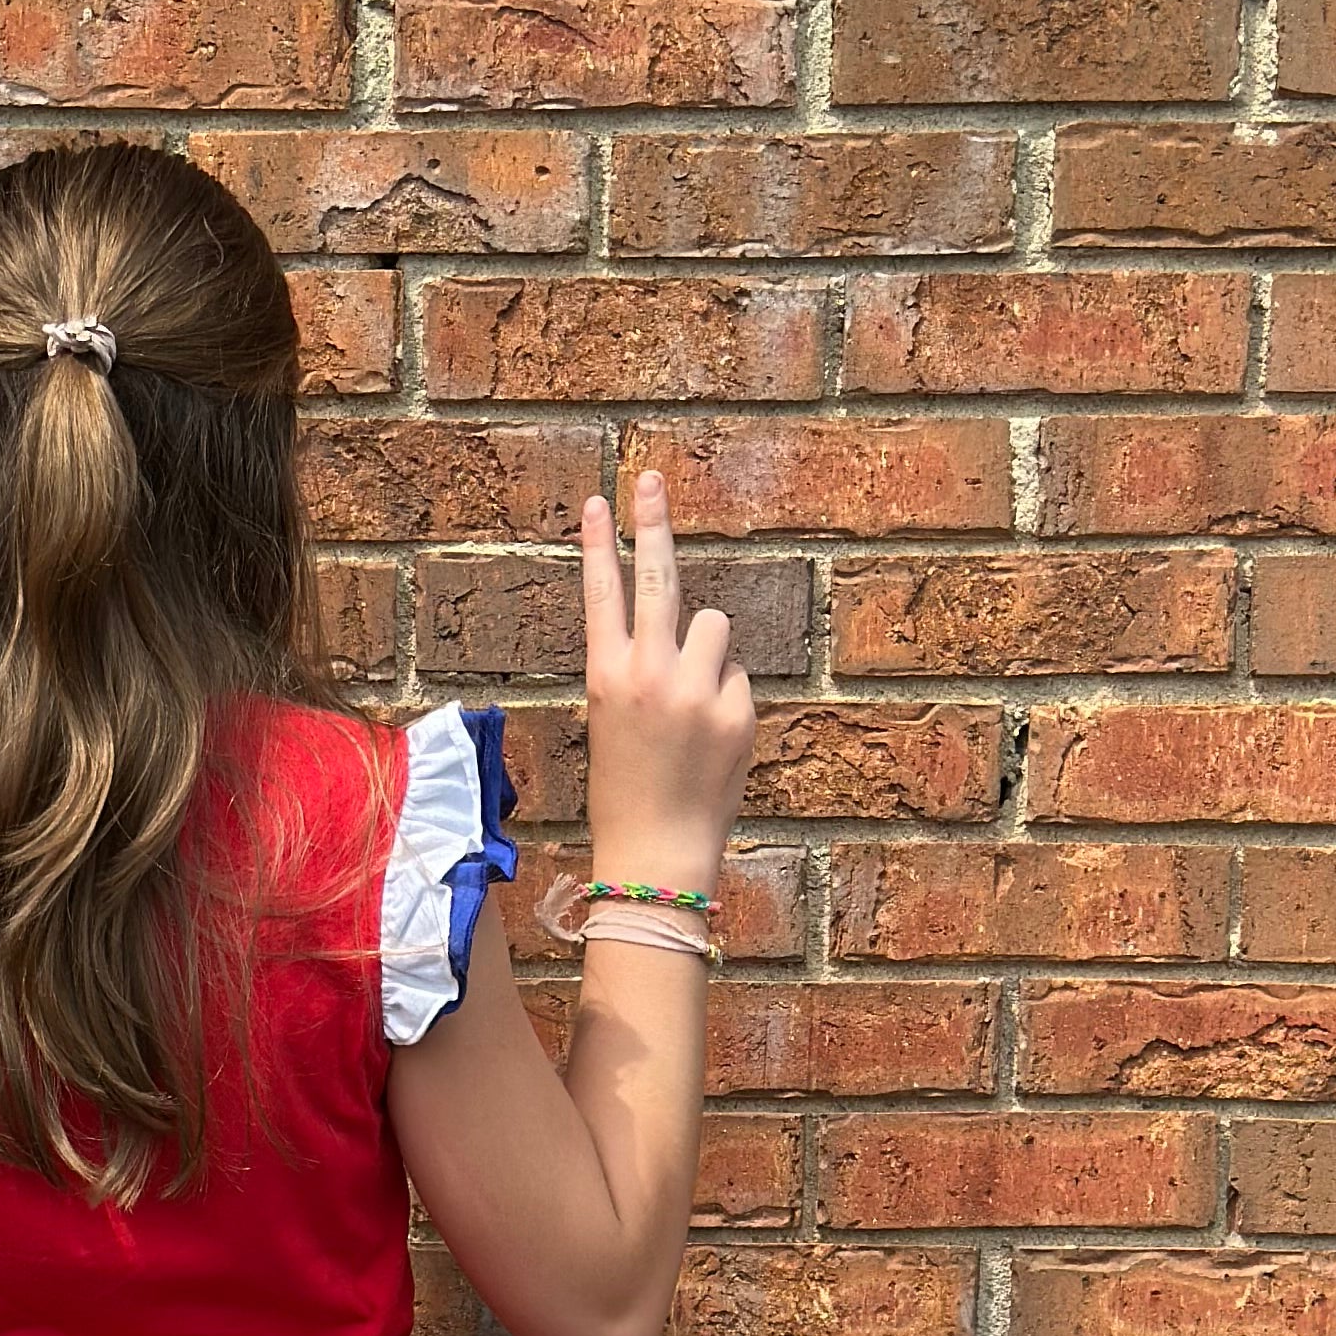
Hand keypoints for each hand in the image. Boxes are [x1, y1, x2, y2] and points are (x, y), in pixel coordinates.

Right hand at [582, 468, 756, 904]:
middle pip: (657, 578)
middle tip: (653, 482)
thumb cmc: (627, 794)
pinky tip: (710, 741)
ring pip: (713, 626)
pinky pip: (736, 677)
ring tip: (690, 703)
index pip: (602, 593)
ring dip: (706, 650)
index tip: (600, 500)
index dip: (598, 544)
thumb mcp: (611, 724)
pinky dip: (726, 699)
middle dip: (652, 525)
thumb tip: (680, 632)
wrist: (658, 853)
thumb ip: (639, 670)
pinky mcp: (736, 709)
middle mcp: (649, 673)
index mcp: (606, 677)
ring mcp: (696, 688)